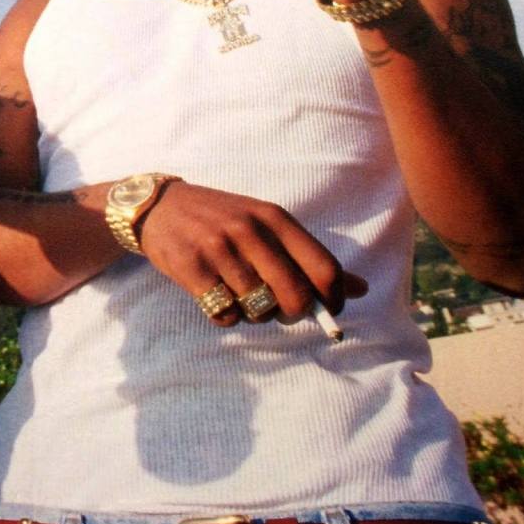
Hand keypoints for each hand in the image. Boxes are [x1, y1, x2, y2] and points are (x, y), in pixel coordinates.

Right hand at [139, 181, 367, 326]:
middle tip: (281, 308)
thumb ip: (311, 256)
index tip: (331, 311)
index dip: (334, 299)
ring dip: (254, 313)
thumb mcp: (268, 225)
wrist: (161, 207)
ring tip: (242, 293)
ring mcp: (219, 249)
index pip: (324, 267)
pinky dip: (226, 316)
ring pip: (259, 310)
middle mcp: (250, 230)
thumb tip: (362, 289)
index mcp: (275, 217)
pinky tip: (218, 295)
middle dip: (293, 313)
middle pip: (294, 297)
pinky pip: (226, 315)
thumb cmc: (224, 220)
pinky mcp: (191, 269)